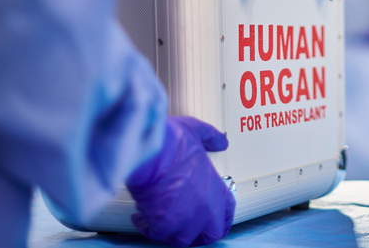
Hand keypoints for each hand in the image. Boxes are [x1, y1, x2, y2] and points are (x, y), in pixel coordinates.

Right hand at [127, 116, 233, 246]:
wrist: (150, 150)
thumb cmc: (171, 140)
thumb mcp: (198, 131)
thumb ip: (211, 138)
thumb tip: (221, 141)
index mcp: (216, 188)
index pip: (227, 214)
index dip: (221, 219)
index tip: (214, 220)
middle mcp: (205, 206)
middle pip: (210, 234)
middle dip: (198, 234)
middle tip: (184, 227)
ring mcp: (185, 217)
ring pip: (182, 239)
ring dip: (171, 232)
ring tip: (160, 221)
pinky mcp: (164, 223)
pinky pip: (157, 234)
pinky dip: (147, 227)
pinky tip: (141, 218)